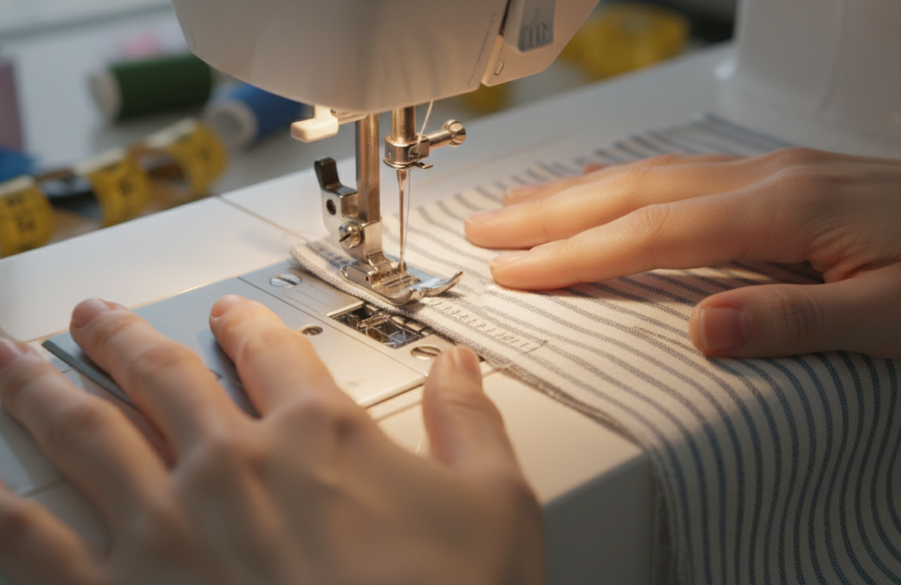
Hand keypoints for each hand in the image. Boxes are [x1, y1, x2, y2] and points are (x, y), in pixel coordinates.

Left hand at [0, 297, 543, 584]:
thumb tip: (458, 367)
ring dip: (43, 389)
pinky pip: (32, 542)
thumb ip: (472, 423)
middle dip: (122, 338)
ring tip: (14, 365)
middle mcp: (231, 465)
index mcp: (318, 434)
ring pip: (85, 432)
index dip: (245, 323)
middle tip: (96, 320)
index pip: (272, 351)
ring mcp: (164, 529)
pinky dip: (1, 510)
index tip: (227, 315)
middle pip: (160, 375)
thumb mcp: (497, 507)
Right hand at [464, 149, 900, 357]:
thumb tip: (701, 331)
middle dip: (550, 211)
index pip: (651, 234)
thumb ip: (795, 322)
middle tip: (483, 227)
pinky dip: (629, 184)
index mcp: (785, 211)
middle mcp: (768, 180)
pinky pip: (683, 176)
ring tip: (521, 206)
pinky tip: (612, 193)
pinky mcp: (788, 178)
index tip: (513, 269)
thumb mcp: (898, 318)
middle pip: (633, 191)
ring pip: (652, 176)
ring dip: (578, 192)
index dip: (575, 254)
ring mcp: (775, 172)